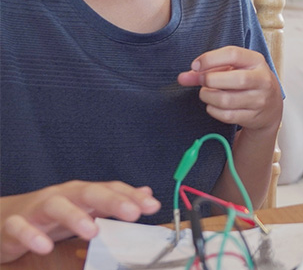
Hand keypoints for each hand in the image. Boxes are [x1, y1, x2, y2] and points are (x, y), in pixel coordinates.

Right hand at [0, 181, 160, 261]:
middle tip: (132, 213)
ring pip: (56, 206)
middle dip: (112, 201)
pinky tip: (45, 246)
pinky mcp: (13, 224)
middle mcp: (62, 196)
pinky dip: (32, 235)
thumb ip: (115, 202)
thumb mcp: (85, 208)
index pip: (111, 189)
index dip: (132, 196)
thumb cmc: (50, 215)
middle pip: (89, 192)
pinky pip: (20, 227)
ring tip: (92, 231)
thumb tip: (147, 193)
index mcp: (82, 193)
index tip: (153, 206)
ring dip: (75, 216)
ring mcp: (37, 208)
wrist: (3, 218)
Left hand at [178, 46, 282, 132]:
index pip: (233, 54)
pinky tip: (214, 105)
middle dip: (209, 80)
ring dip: (208, 97)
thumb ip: (208, 69)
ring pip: (226, 100)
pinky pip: (226, 115)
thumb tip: (182, 77)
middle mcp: (262, 79)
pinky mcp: (253, 116)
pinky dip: (213, 110)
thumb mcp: (233, 68)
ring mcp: (259, 99)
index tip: (195, 66)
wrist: (271, 105)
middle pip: (233, 79)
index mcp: (256, 60)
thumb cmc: (248, 81)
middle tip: (202, 82)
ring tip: (207, 93)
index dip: (210, 59)